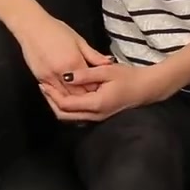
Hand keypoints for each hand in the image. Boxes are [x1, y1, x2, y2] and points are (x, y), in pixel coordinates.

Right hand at [15, 17, 110, 95]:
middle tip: (95, 95)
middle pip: (79, 95)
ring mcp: (49, 78)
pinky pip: (53, 95)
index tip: (103, 87)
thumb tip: (109, 63)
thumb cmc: (56, 30)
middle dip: (87, 96)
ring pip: (66, 98)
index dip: (98, 88)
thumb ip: (94, 55)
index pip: (91, 84)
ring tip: (82, 97)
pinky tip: (67, 95)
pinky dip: (62, 97)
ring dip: (74, 99)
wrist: (31, 27)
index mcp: (74, 62)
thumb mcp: (79, 40)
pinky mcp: (40, 80)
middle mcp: (61, 73)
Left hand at [39, 62, 167, 121]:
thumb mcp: (106, 71)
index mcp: (95, 104)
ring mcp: (96, 118)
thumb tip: (65, 76)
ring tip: (50, 89)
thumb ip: (85, 74)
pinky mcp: (98, 116)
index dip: (52, 94)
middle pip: (64, 115)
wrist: (146, 89)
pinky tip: (64, 93)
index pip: (66, 104)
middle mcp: (94, 115)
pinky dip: (67, 106)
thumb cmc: (128, 77)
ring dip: (58, 105)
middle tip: (43, 86)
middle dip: (51, 101)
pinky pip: (77, 115)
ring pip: (70, 117)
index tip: (44, 82)